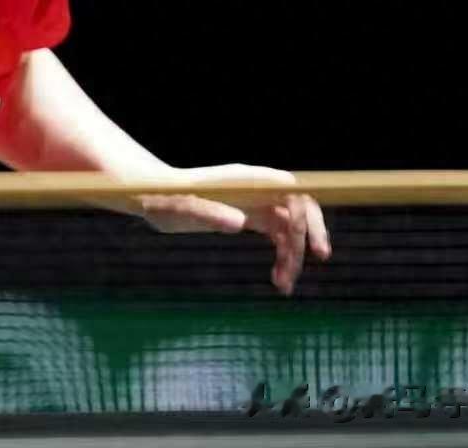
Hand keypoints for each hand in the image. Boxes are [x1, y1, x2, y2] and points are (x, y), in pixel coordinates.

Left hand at [135, 164, 330, 294]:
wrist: (149, 197)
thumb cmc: (163, 198)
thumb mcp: (182, 208)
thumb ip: (209, 213)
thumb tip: (241, 223)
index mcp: (244, 180)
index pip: (290, 189)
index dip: (304, 213)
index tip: (305, 243)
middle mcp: (255, 189)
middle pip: (298, 206)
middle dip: (311, 231)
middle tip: (318, 259)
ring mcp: (254, 203)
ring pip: (290, 226)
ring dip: (294, 253)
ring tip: (284, 286)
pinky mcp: (248, 217)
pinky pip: (278, 235)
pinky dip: (283, 256)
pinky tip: (278, 280)